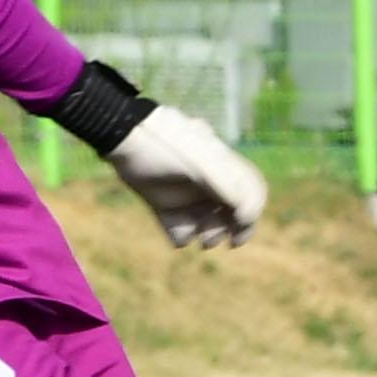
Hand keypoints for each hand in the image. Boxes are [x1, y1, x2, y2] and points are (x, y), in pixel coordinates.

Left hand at [108, 104, 271, 247]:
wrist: (125, 136)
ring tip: (201, 240)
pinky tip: (178, 232)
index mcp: (224, 168)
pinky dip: (182, 234)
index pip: (250, 193)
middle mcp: (209, 183)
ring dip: (209, 234)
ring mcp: (187, 195)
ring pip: (207, 223)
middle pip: (231, 213)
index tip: (240, 228)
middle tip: (215, 240)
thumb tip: (247, 214)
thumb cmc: (168, 144)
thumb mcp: (201, 164)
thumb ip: (226, 186)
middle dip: (229, 229)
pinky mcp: (165, 204)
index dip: (251, 213)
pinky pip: (180, 228)